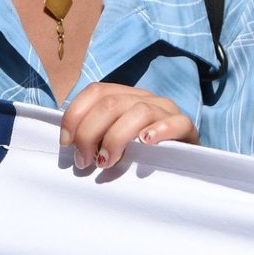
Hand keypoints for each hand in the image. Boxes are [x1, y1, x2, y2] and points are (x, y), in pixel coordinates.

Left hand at [60, 81, 196, 169]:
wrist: (182, 163)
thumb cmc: (140, 155)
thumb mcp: (113, 142)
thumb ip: (95, 137)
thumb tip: (69, 144)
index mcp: (125, 97)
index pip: (96, 91)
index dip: (75, 115)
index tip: (66, 142)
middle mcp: (145, 98)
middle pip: (111, 103)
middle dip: (90, 133)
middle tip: (84, 162)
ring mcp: (167, 110)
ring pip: (140, 111)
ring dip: (116, 137)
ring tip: (107, 161)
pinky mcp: (187, 128)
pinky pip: (177, 122)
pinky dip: (160, 130)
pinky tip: (146, 143)